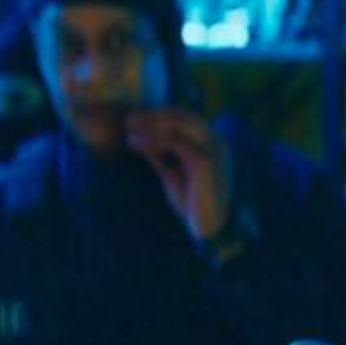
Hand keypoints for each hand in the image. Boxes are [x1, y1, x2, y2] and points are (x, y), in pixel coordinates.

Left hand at [125, 109, 232, 242]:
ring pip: (178, 124)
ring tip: (129, 131)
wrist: (212, 230)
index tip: (134, 119)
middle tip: (129, 120)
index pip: (185, 117)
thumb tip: (141, 139)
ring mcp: (213, 149)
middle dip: (153, 115)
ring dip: (150, 125)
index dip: (159, 115)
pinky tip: (136, 144)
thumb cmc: (194, 206)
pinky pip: (174, 142)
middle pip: (182, 115)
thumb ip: (161, 156)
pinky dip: (153, 140)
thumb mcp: (173, 175)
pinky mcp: (204, 161)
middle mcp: (216, 141)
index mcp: (212, 143)